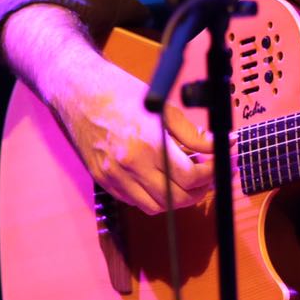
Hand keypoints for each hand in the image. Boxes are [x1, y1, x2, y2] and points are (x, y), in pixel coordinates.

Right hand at [48, 57, 214, 214]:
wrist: (77, 92)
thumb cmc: (119, 92)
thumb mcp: (163, 108)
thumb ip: (192, 133)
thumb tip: (217, 146)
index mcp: (149, 143)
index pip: (191, 177)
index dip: (212, 173)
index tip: (222, 164)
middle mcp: (131, 165)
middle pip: (177, 198)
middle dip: (200, 189)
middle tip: (209, 174)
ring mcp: (115, 176)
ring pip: (157, 207)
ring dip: (177, 198)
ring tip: (187, 180)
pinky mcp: (104, 181)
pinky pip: (135, 202)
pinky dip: (154, 197)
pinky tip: (161, 180)